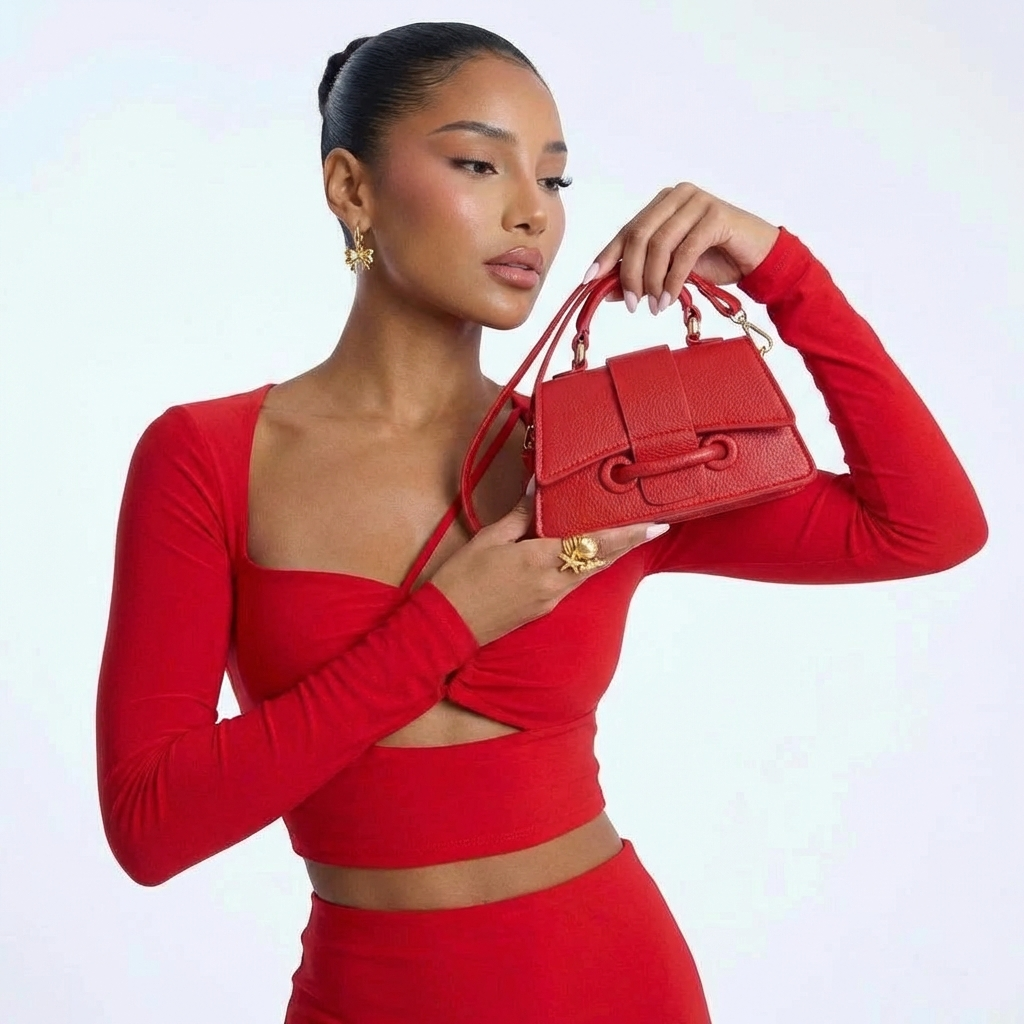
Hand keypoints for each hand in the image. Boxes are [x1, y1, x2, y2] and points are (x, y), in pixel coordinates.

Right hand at [428, 480, 667, 646]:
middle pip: (602, 560)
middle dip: (629, 543)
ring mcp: (551, 598)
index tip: (654, 524)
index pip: (594, 542)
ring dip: (611, 555)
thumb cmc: (461, 579)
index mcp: (540, 559)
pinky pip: (573, 582)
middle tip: (656, 527)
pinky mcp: (543, 608)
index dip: (627, 533)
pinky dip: (588, 566)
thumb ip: (520, 515)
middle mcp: (554, 582)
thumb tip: (537, 489)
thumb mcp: (489, 539)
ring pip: (590, 572)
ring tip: (631, 536)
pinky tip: (591, 554)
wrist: (447, 627)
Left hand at [581, 182, 779, 314]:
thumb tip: (606, 292)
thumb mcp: (671, 271)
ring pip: (660, 244)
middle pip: (638, 236)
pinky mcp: (716, 215)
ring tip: (654, 306)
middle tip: (631, 304)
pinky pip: (685, 251)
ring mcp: (697, 202)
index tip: (589, 281)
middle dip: (630, 274)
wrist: (758, 258)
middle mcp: (676, 197)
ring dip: (652, 281)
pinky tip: (669, 298)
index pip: (626, 231)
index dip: (606, 256)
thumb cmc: (716, 261)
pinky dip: (673, 279)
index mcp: (661, 205)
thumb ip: (641, 276)